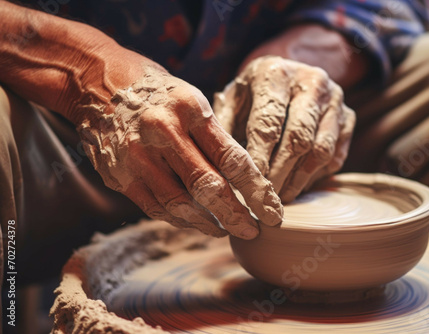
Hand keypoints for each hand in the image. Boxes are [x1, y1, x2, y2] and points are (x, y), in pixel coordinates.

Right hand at [77, 64, 282, 238]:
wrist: (98, 84)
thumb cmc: (158, 94)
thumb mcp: (192, 101)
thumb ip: (214, 138)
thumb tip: (244, 180)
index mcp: (190, 109)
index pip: (232, 158)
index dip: (256, 190)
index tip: (273, 211)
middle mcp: (163, 132)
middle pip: (208, 186)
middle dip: (236, 215)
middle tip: (253, 230)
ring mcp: (137, 156)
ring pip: (180, 204)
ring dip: (208, 223)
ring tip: (226, 230)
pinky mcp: (119, 175)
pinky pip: (156, 208)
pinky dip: (180, 220)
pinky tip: (197, 222)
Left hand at [214, 56, 354, 202]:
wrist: (289, 72)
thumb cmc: (254, 92)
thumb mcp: (233, 98)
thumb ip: (222, 126)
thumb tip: (216, 165)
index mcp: (276, 73)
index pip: (267, 123)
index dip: (258, 157)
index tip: (247, 184)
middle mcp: (312, 82)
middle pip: (298, 139)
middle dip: (279, 174)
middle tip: (263, 200)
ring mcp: (335, 100)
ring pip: (321, 151)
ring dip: (298, 180)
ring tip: (279, 198)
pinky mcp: (349, 118)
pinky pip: (335, 156)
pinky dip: (315, 177)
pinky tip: (296, 186)